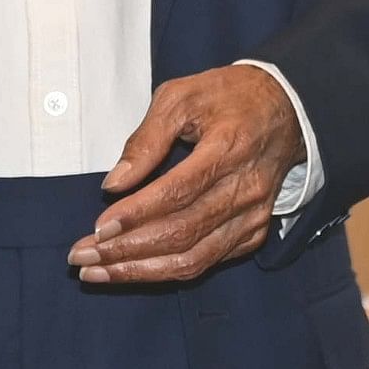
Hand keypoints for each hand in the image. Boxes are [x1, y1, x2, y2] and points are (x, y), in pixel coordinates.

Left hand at [69, 66, 306, 283]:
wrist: (286, 108)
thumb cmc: (228, 97)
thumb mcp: (181, 97)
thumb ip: (146, 139)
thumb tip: (113, 184)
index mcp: (228, 148)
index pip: (178, 192)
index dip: (136, 214)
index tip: (98, 227)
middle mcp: (245, 189)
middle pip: (182, 232)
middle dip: (126, 250)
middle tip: (82, 256)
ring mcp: (253, 215)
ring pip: (193, 258)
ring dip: (141, 270)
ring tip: (98, 271)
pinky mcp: (253, 232)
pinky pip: (207, 262)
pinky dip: (167, 270)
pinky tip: (133, 269)